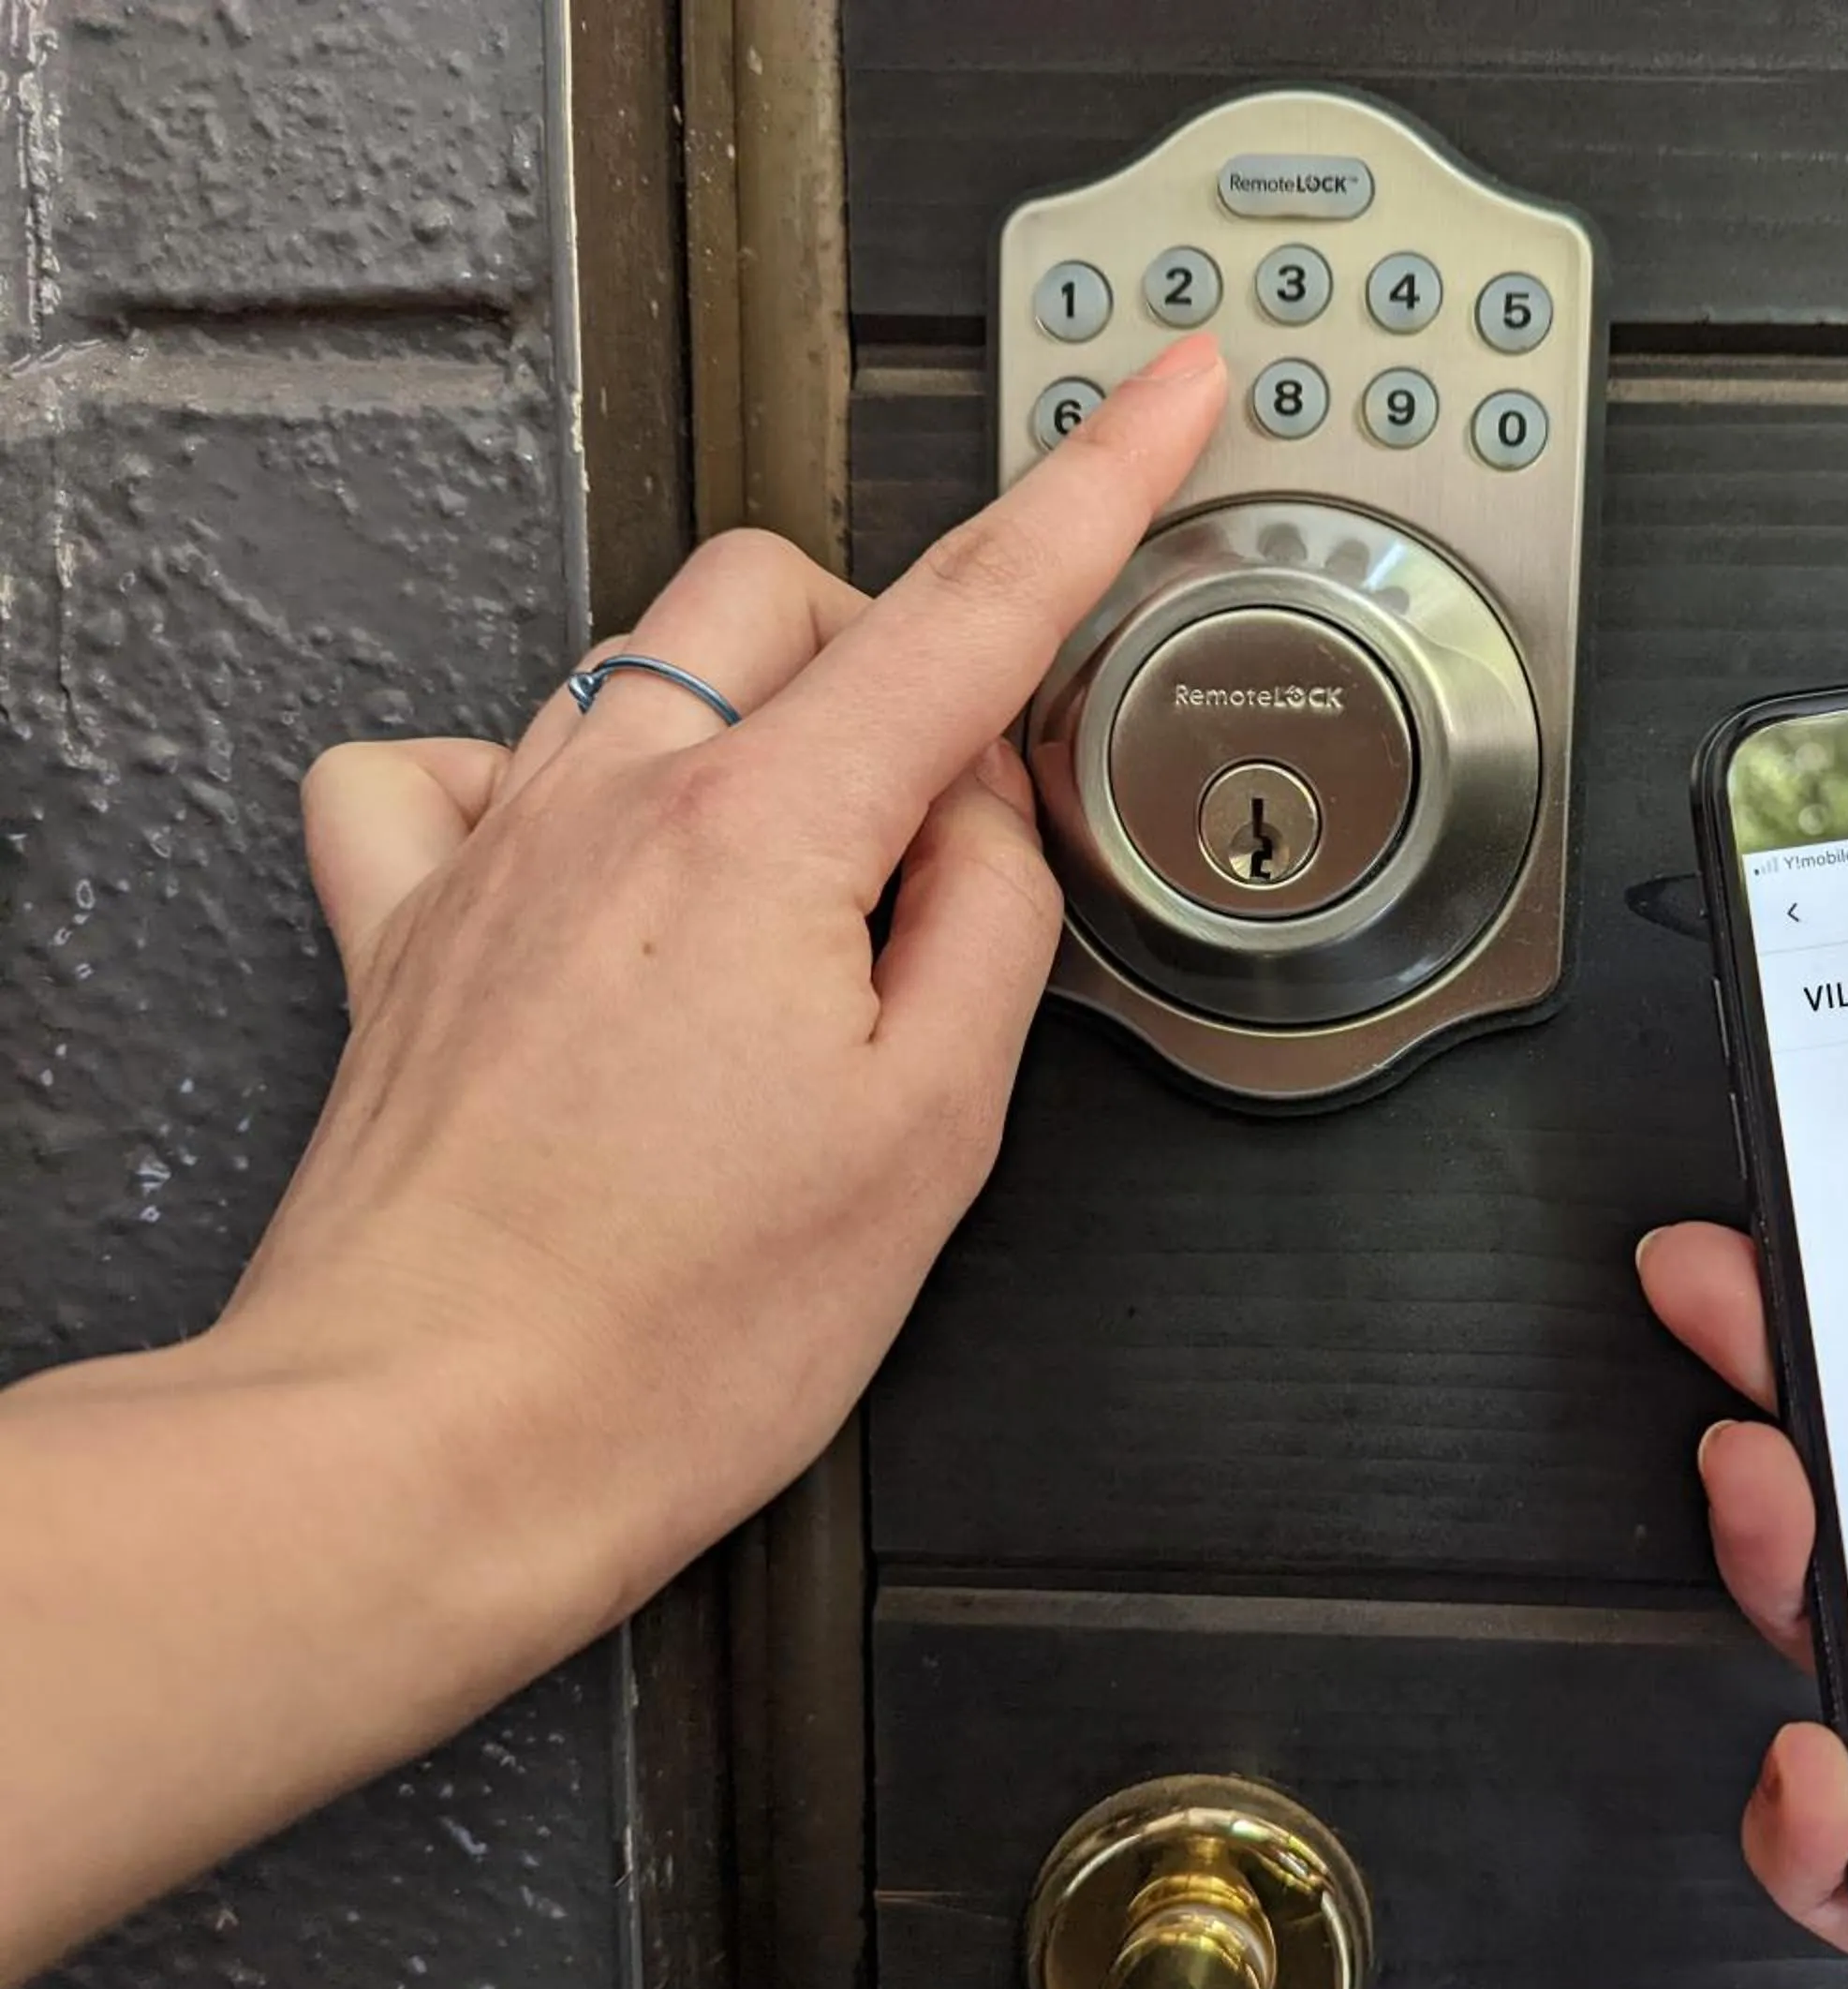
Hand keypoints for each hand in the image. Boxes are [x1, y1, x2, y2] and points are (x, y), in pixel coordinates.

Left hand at [238, 332, 1228, 1612]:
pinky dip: (545, 774)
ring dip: (757, 718)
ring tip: (800, 890)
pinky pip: (450, 761)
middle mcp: (612, 805)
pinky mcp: (405, 926)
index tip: (1161, 398)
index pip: (975, 608)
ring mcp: (493, 852)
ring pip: (643, 655)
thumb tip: (984, 822)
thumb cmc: (667, 1339)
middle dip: (901, 656)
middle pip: (791, 593)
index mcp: (765, 839)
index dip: (1097, 484)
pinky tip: (595, 853)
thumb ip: (993, 922)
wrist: (429, 1448)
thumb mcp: (930, 1134)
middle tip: (956, 819)